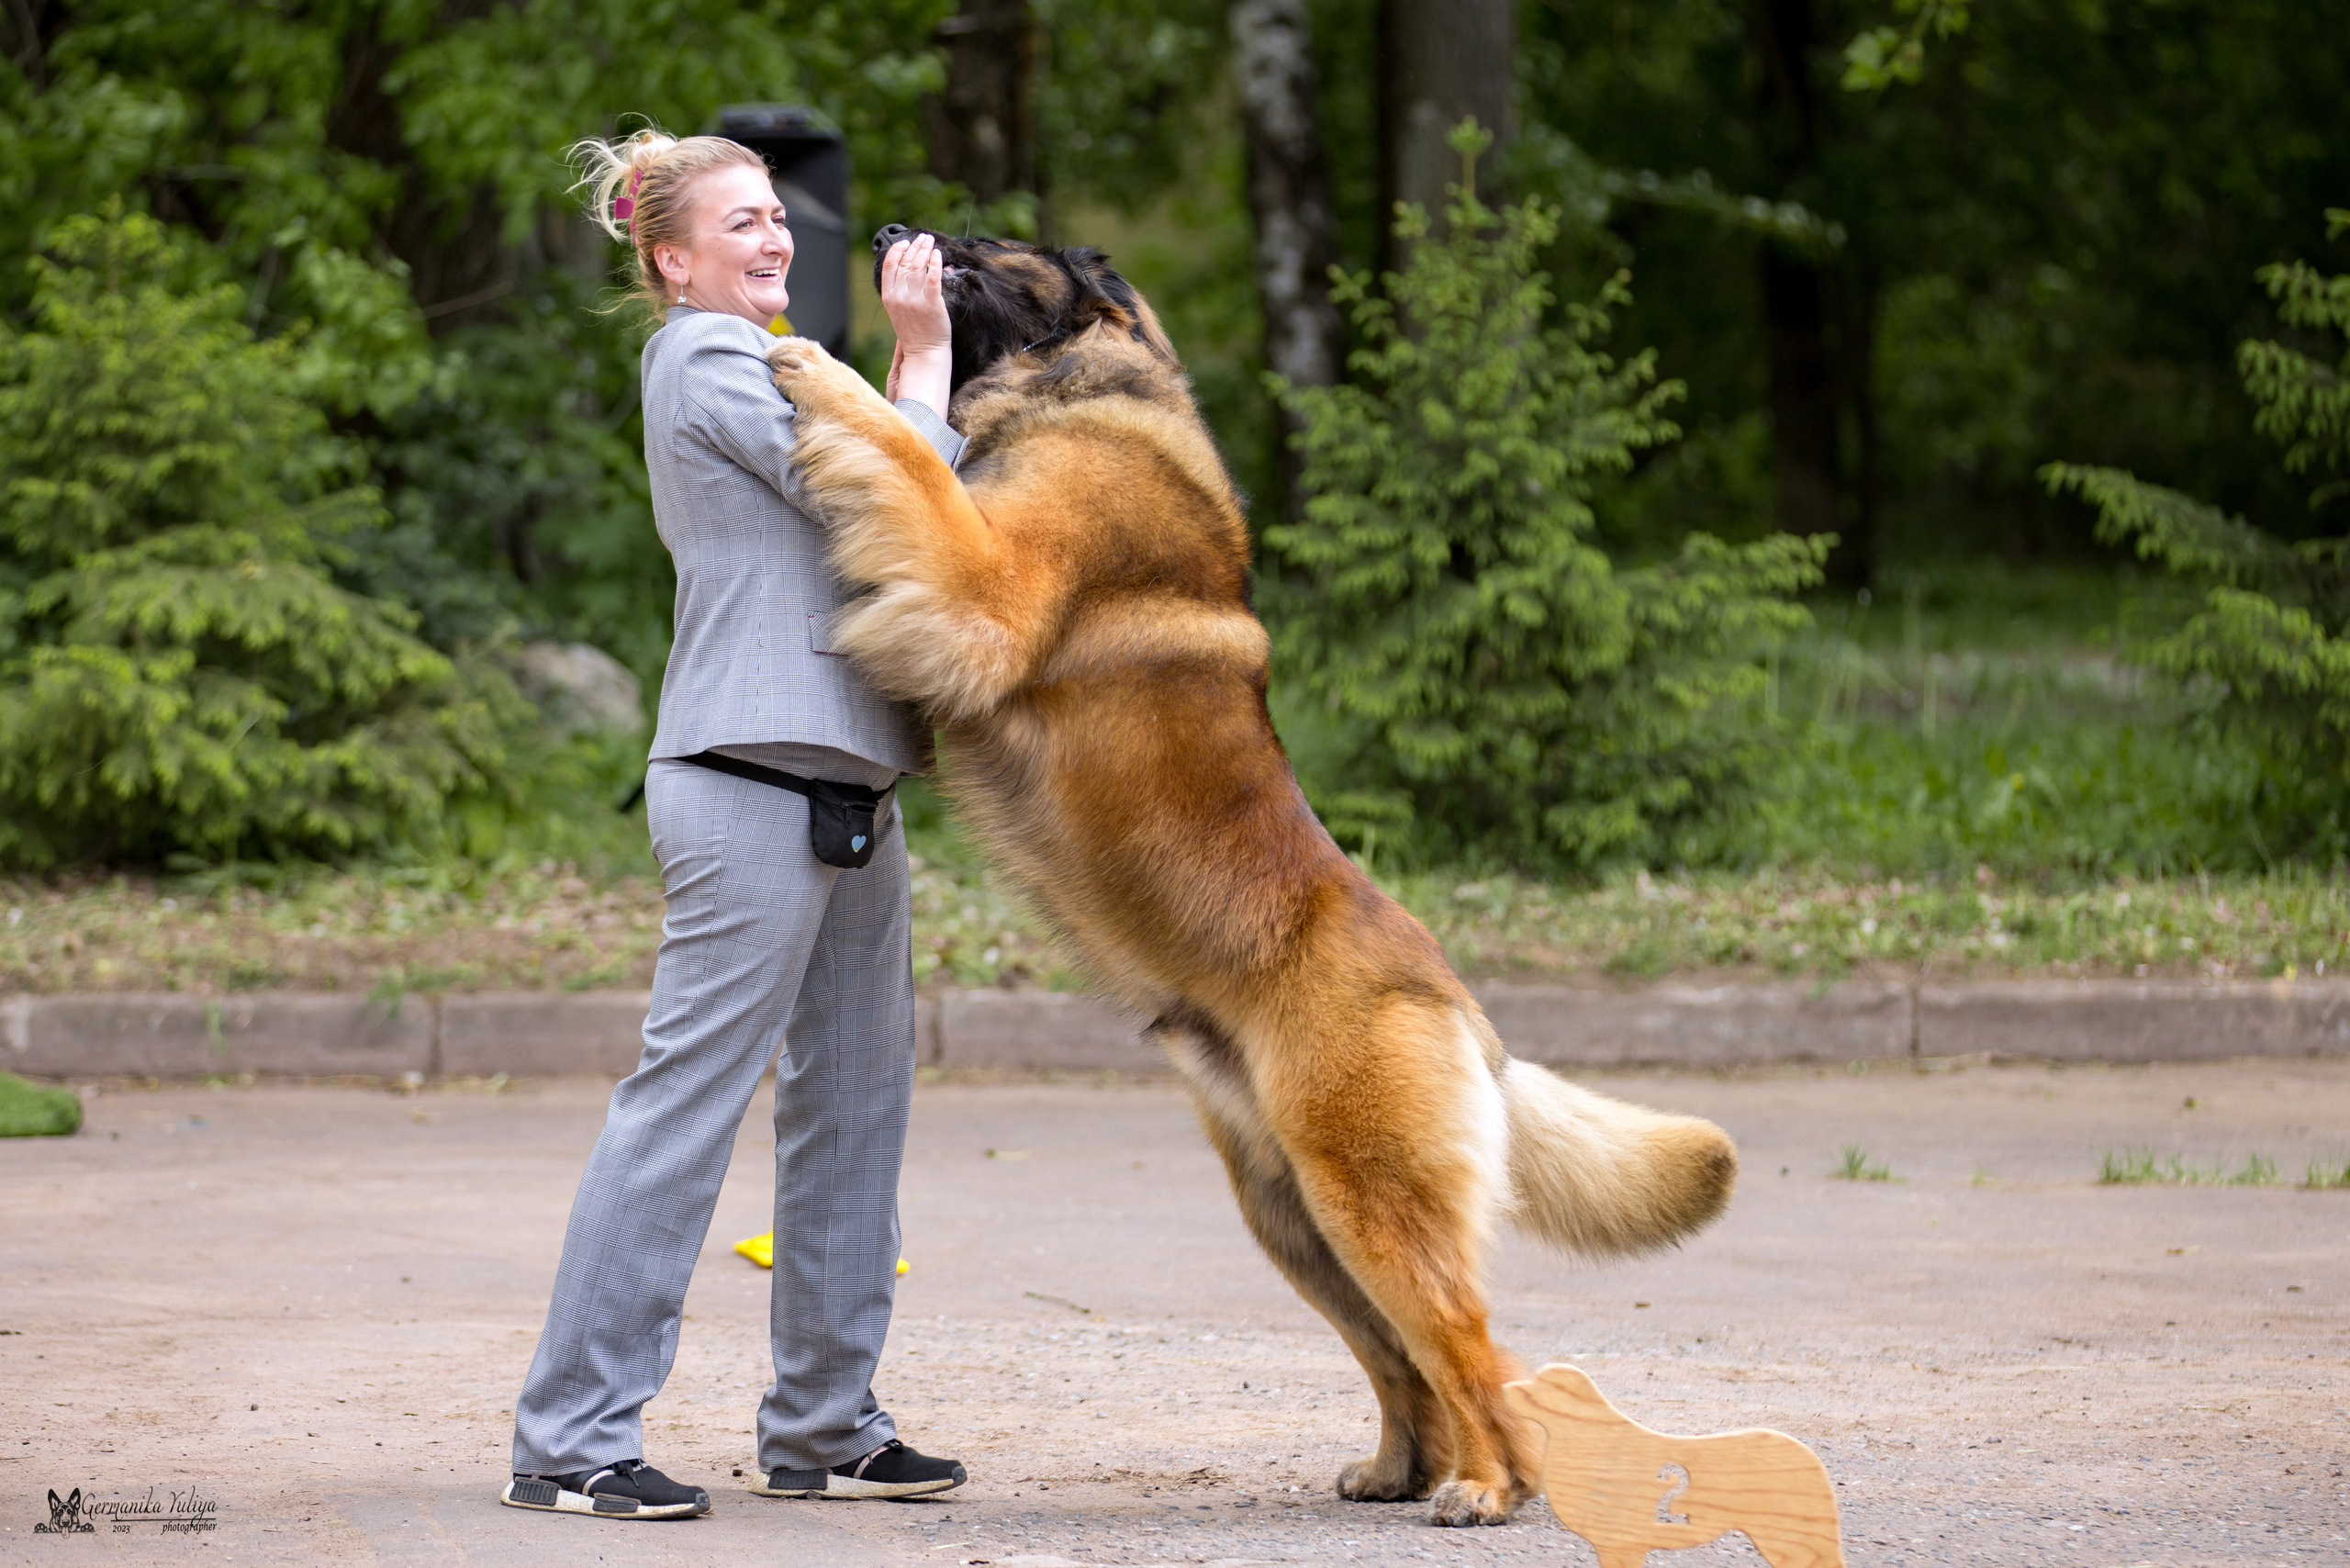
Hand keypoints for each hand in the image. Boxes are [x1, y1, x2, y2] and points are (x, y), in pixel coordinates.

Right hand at [879, 235, 950, 355]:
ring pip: (918, 266)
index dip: (897, 250)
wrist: (924, 353)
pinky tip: (938, 254)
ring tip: (930, 241)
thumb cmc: (914, 333)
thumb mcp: (898, 310)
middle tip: (923, 238)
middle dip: (915, 246)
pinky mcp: (932, 303)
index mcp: (889, 297)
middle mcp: (899, 297)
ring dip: (925, 250)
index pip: (889, 265)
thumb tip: (911, 269)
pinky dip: (935, 262)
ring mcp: (915, 300)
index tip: (905, 242)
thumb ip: (900, 290)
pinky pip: (933, 277)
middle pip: (905, 262)